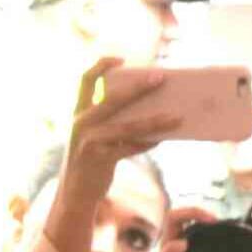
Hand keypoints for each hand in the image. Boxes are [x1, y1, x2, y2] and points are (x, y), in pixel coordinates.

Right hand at [58, 59, 185, 208]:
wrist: (75, 193)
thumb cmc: (91, 159)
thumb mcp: (93, 135)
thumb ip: (110, 120)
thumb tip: (149, 106)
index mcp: (79, 112)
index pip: (85, 80)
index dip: (101, 65)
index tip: (121, 58)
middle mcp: (81, 123)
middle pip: (113, 99)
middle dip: (138, 87)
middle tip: (161, 78)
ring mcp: (90, 141)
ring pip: (128, 126)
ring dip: (155, 120)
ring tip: (176, 116)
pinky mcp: (101, 159)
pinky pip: (130, 147)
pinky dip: (148, 142)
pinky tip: (163, 138)